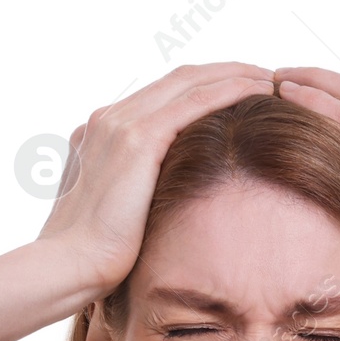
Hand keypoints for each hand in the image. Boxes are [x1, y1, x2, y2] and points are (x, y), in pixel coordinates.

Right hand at [0, 64, 273, 340]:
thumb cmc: (91, 260)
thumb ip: (133, 199)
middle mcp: (109, 118)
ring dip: (235, 74)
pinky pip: (194, 101)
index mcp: (101, 133)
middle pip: (179, 79)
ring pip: (191, 82)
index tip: (238, 92)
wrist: (68, 268)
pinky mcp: (139, 141)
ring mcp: (121, 124)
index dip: (202, 88)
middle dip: (224, 72)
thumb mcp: (113, 218)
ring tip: (271, 80)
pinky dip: (229, 89)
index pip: (161, 96)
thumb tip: (158, 213)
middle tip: (264, 77)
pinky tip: (258, 91)